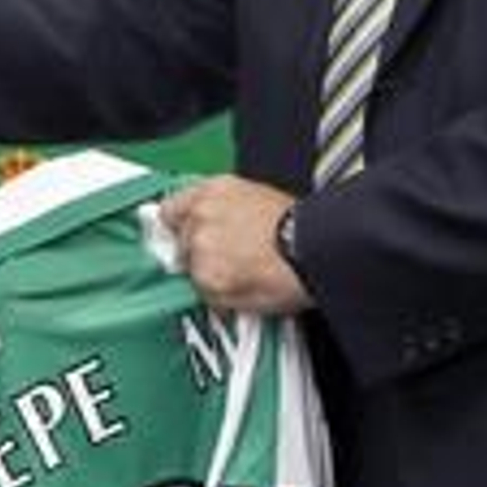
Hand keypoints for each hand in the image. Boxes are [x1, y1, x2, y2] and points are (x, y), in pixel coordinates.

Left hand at [159, 175, 309, 315]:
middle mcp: (200, 214)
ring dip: (213, 276)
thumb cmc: (299, 227)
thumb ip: (223, 210)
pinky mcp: (207, 277)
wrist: (314, 249)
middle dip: (201, 255)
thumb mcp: (256, 199)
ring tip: (247, 273)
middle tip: (232, 260)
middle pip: (183, 244)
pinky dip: (222, 296)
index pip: (171, 210)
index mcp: (213, 191)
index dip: (182, 228)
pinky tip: (248, 285)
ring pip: (194, 271)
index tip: (188, 238)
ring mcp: (200, 247)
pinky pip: (206, 294)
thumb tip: (210, 227)